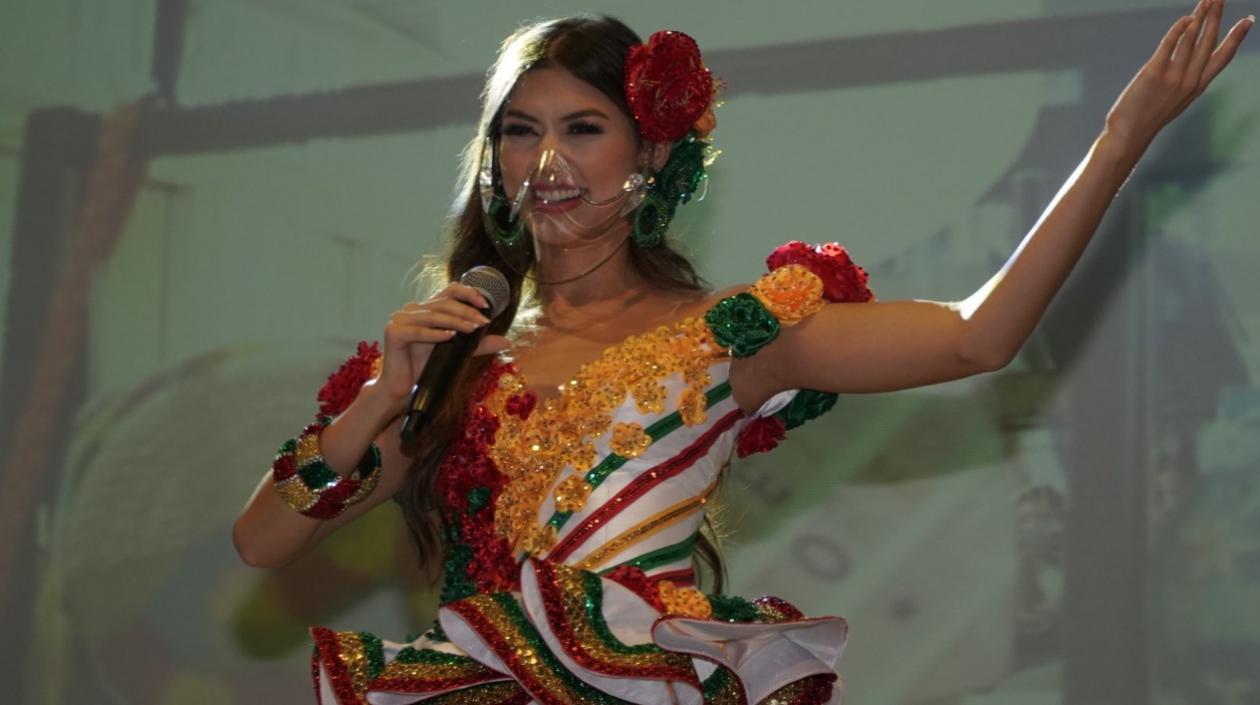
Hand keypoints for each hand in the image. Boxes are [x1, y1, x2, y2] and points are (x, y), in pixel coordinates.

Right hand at [371, 282, 511, 407]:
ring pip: (433, 315)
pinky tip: (449, 337)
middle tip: (484, 323)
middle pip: (443, 303)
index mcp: (426, 308)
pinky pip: (416, 331)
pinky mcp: (393, 333)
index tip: (486, 305)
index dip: (468, 293)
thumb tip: (506, 342)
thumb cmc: (426, 368)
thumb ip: (478, 344)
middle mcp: (412, 309)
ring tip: (472, 330)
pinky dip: (435, 334)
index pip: (449, 291)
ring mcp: (400, 319)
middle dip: (467, 311)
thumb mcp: (457, 352)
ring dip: (455, 321)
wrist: (403, 389)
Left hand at [1105, 0, 1252, 147]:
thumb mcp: (1175, 100)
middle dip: (1217, 17)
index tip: (1248, 20)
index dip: (1237, 37)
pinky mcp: (1154, 74)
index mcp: (1198, 86)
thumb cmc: (1148, 117)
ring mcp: (1174, 77)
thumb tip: (1187, 62)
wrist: (1129, 135)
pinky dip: (1178, 30)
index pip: (1224, 56)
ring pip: (1192, 40)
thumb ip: (1185, 81)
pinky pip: (1170, 46)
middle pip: (1209, 41)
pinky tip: (1186, 18)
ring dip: (1200, 16)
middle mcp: (1190, 80)